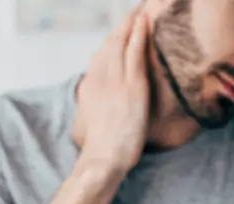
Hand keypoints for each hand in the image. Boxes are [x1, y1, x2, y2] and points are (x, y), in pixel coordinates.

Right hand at [73, 9, 150, 173]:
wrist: (103, 159)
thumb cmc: (99, 152)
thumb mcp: (88, 127)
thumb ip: (91, 112)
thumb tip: (91, 111)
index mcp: (89, 87)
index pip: (100, 57)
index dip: (111, 42)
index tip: (119, 32)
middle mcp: (99, 78)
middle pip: (110, 44)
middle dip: (122, 27)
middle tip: (133, 12)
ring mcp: (115, 80)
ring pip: (122, 42)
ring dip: (132, 23)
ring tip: (141, 9)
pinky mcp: (131, 85)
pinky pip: (135, 51)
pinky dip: (139, 33)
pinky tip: (145, 20)